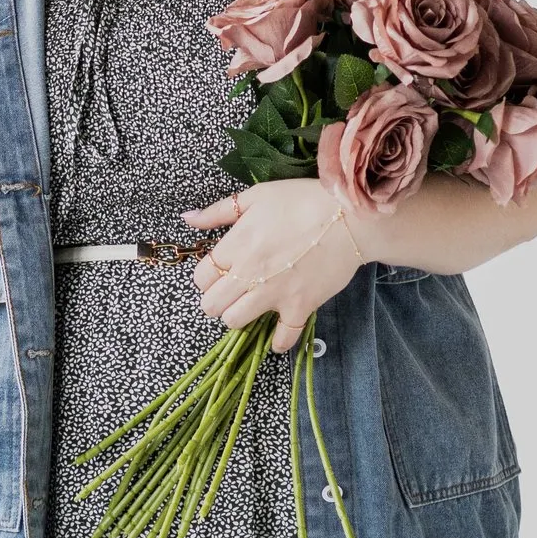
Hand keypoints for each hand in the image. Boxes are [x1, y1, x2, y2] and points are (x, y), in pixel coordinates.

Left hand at [180, 178, 365, 354]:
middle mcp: (249, 274)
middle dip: (216, 299)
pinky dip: (277, 341)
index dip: (206, 276)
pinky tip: (277, 335)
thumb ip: (218, 211)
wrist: (348, 216)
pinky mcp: (300, 307)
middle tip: (231, 290)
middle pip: (211, 305)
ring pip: (234, 322)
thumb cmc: (301, 200)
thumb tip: (187, 219)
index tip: (220, 271)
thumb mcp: (256, 196)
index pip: (201, 277)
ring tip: (250, 305)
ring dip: (238, 316)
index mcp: (235, 246)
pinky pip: (282, 337)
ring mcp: (274, 294)